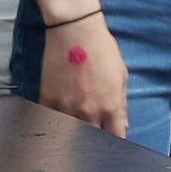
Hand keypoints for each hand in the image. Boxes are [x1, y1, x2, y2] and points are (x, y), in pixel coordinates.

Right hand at [38, 13, 129, 137]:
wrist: (74, 30)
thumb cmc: (101, 48)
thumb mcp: (121, 75)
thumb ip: (121, 103)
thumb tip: (122, 125)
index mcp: (110, 106)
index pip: (115, 137)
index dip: (114, 141)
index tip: (110, 139)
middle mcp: (89, 112)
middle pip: (92, 140)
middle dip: (94, 139)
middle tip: (93, 136)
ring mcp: (67, 107)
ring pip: (69, 134)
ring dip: (73, 134)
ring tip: (74, 130)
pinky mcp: (48, 100)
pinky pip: (50, 120)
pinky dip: (54, 123)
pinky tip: (56, 122)